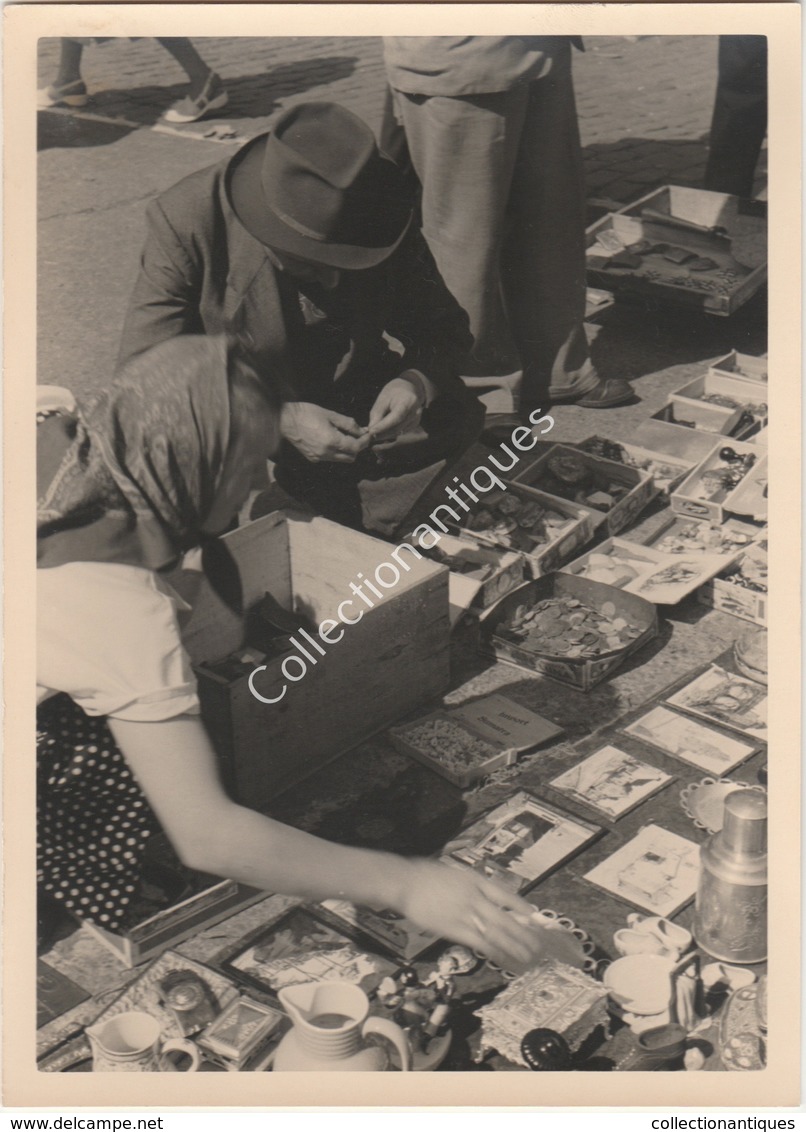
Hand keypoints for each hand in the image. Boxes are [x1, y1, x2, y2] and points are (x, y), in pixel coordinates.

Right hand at [280, 402, 369, 463]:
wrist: (285, 420)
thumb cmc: (307, 413)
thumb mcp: (331, 415)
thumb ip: (349, 424)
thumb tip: (362, 431)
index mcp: (332, 441)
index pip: (356, 447)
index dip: (365, 441)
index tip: (368, 434)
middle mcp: (326, 453)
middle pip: (351, 457)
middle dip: (357, 447)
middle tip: (357, 435)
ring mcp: (319, 458)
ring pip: (341, 459)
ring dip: (347, 451)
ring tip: (345, 436)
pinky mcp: (313, 458)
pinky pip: (330, 458)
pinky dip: (335, 452)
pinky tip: (331, 440)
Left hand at [367, 376, 423, 443]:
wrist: (410, 387)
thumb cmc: (395, 391)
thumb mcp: (383, 397)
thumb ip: (377, 413)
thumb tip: (371, 429)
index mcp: (408, 402)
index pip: (395, 418)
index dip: (383, 427)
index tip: (371, 432)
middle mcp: (415, 412)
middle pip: (397, 428)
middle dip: (382, 434)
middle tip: (369, 436)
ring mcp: (416, 419)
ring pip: (398, 432)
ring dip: (385, 435)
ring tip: (374, 433)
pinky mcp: (414, 424)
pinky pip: (401, 431)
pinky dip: (391, 433)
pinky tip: (384, 431)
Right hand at [398, 859, 584, 973]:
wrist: (405, 884)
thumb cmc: (426, 876)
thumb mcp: (455, 873)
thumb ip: (472, 885)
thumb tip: (489, 897)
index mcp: (475, 881)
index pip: (505, 894)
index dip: (521, 906)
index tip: (534, 915)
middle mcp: (475, 898)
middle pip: (505, 918)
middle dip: (523, 933)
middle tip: (537, 944)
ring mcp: (465, 915)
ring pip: (496, 933)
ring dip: (513, 946)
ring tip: (528, 956)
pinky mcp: (454, 930)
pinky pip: (479, 943)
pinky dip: (494, 952)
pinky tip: (504, 959)